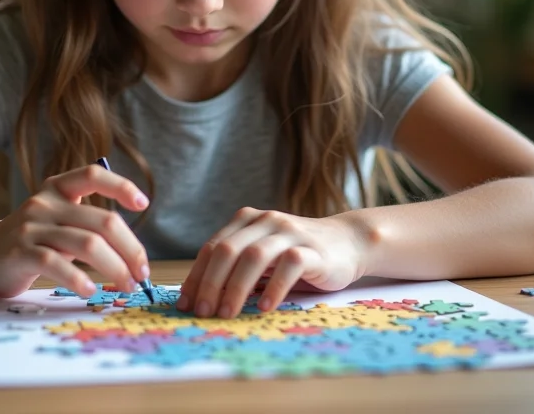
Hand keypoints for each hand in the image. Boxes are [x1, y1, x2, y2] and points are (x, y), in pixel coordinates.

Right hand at [0, 165, 149, 297]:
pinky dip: (79, 279)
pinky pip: (57, 263)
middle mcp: (46, 202)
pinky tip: (91, 291)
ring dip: (114, 268)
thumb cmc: (30, 241)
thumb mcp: (58, 221)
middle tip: (142, 272)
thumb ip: (87, 225)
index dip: (121, 186)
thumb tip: (133, 253)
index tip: (143, 204)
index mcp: (58, 188)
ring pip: (87, 244)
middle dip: (130, 249)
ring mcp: (33, 227)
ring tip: (126, 285)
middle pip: (102, 221)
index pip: (93, 175)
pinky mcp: (21, 252)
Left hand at [177, 207, 369, 318]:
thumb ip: (238, 266)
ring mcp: (288, 232)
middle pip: (228, 250)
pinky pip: (289, 265)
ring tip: (227, 313)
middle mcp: (264, 221)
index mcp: (246, 220)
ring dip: (236, 287)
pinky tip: (264, 307)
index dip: (196, 276)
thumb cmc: (298, 254)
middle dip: (210, 283)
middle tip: (202, 312)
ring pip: (254, 255)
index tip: (185, 304)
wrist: (348, 242)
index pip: (212, 247)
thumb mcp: (264, 255)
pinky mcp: (312, 249)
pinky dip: (273, 287)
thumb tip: (202, 298)